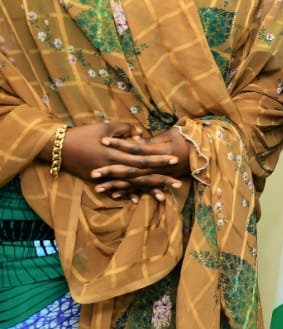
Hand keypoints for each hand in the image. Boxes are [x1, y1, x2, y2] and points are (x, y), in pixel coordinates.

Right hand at [56, 122, 182, 202]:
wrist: (58, 147)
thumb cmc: (84, 133)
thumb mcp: (106, 127)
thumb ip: (126, 130)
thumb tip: (142, 135)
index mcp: (116, 152)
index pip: (142, 157)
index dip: (158, 159)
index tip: (174, 161)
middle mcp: (112, 167)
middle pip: (140, 174)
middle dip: (160, 179)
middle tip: (179, 184)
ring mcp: (105, 176)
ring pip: (130, 185)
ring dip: (148, 191)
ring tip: (164, 197)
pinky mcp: (98, 180)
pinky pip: (116, 189)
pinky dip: (128, 194)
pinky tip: (140, 201)